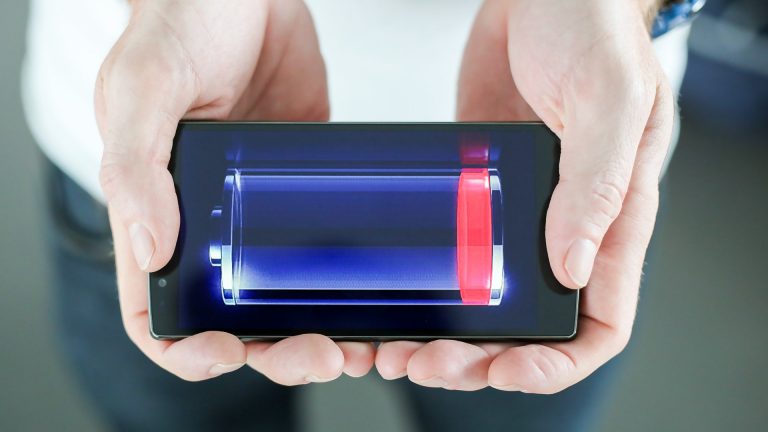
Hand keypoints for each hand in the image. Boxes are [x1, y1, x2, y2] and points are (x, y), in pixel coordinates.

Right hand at [95, 0, 373, 381]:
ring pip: (287, 294)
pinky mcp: (304, 187)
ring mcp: (259, 209)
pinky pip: (327, 244)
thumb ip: (138, 166)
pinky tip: (380, 285)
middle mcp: (207, 222)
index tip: (226, 356)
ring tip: (362, 338)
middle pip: (235, 318)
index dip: (184, 348)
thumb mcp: (143, 89)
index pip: (156, 306)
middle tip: (321, 353)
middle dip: (276, 349)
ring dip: (322, 326)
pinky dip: (350, 278)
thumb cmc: (179, 27)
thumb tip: (150, 251)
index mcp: (158, 211)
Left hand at [376, 0, 673, 392]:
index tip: (512, 373)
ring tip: (403, 344)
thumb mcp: (610, 100)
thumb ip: (596, 184)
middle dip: (485, 357)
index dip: (562, 362)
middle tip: (434, 362)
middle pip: (533, 324)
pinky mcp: (482, 189)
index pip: (602, 319)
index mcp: (613, 214)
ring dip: (450, 331)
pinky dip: (433, 283)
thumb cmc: (593, 29)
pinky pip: (459, 253)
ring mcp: (521, 210)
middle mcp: (566, 222)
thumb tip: (572, 267)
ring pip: (490, 299)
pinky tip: (401, 290)